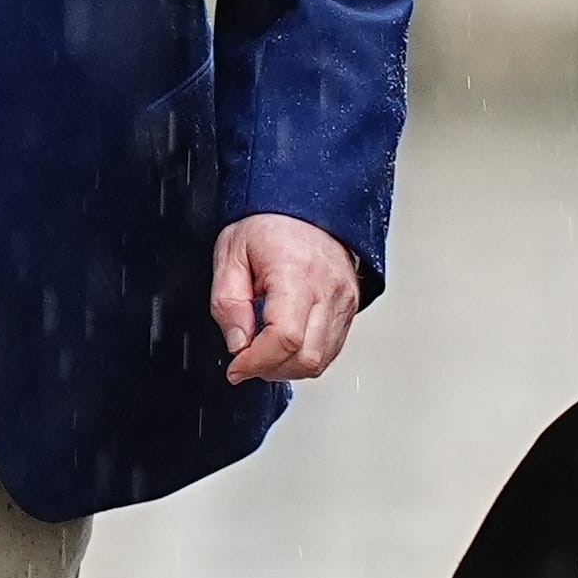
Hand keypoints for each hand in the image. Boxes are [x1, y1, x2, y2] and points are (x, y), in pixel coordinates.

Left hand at [211, 214, 362, 385]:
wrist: (307, 208)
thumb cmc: (270, 226)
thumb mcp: (231, 254)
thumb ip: (228, 303)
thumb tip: (238, 344)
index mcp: (297, 273)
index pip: (286, 337)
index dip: (256, 362)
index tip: (236, 367)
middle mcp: (329, 290)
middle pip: (306, 357)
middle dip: (270, 369)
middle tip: (246, 359)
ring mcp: (344, 302)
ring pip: (320, 361)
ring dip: (286, 368)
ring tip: (264, 351)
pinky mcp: (349, 310)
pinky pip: (329, 351)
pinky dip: (303, 358)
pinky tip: (284, 345)